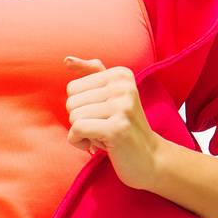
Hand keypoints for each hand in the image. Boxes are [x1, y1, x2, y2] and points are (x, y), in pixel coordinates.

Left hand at [64, 57, 167, 191]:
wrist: (150, 158)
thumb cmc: (124, 126)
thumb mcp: (111, 95)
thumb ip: (91, 73)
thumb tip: (66, 59)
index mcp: (121, 74)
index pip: (73, 88)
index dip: (82, 106)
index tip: (103, 115)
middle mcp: (123, 86)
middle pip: (72, 102)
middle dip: (81, 120)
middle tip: (104, 127)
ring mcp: (122, 107)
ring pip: (73, 117)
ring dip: (83, 133)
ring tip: (104, 136)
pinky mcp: (117, 128)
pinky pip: (77, 130)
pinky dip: (79, 142)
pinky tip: (98, 146)